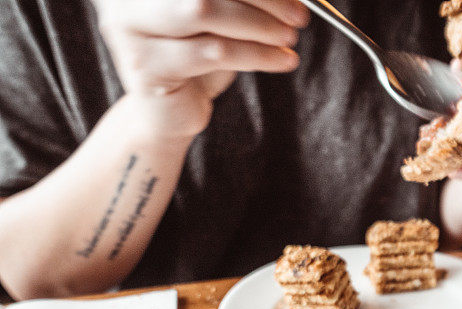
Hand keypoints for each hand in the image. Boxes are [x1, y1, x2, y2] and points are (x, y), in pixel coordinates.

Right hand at [93, 0, 308, 137]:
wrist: (168, 112)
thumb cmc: (197, 55)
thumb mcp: (223, 16)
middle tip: (299, 15)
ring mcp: (129, 28)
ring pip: (204, 10)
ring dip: (260, 25)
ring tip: (290, 38)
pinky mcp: (145, 66)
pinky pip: (212, 52)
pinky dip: (256, 54)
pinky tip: (282, 60)